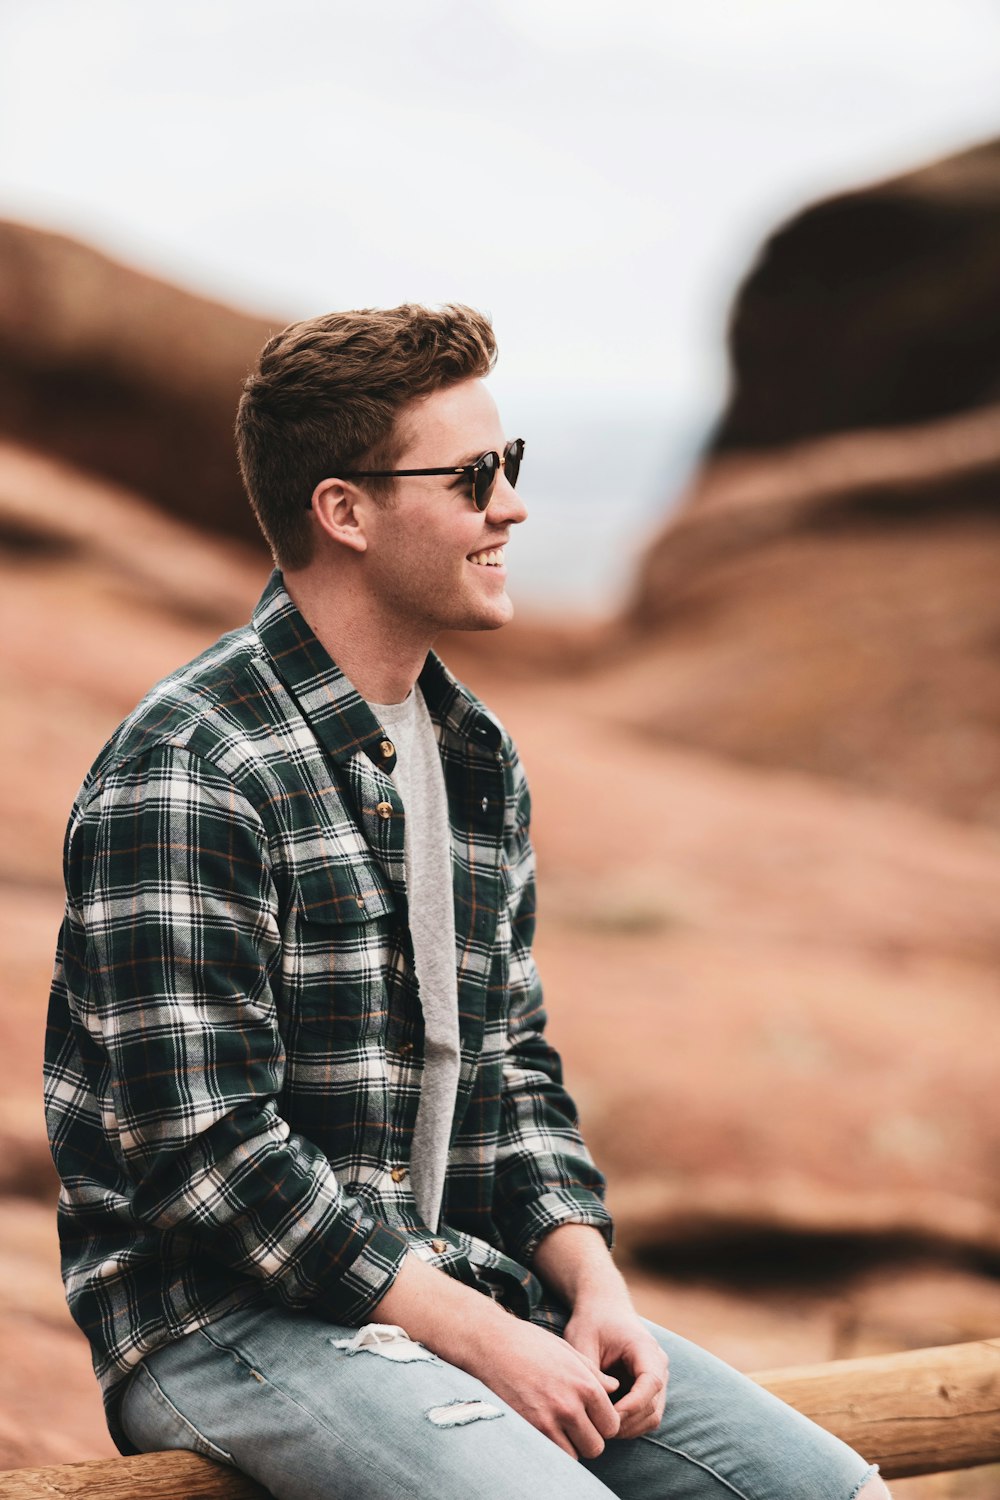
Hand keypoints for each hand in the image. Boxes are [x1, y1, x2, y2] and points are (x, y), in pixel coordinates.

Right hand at [372, 1253, 620, 1460]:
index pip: (611, 1425)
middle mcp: (571, 1405)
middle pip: (596, 1446)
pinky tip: (543, 1432)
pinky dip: (551, 1450)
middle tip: (574, 1427)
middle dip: (588, 1439)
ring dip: (569, 1447)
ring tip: (557, 1429)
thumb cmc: (530, 1344)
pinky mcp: (529, 1429)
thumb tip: (614, 1388)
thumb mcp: (568, 1351)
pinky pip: (552, 1455)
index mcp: (586, 1384)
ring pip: (575, 1456)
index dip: (603, 1424)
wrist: (492, 1343)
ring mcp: (549, 1420)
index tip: (591, 1419)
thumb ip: (594, 1374)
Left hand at [563, 1301, 668, 1439]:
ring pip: (652, 1416)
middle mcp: (658, 1364)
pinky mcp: (650, 1389)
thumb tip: (596, 1409)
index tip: (608, 1416)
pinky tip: (606, 1422)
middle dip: (626, 1422)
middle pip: (653, 1406)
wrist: (603, 1308)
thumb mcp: (583, 1342)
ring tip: (599, 1427)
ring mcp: (657, 1378)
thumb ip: (591, 1375)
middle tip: (596, 1428)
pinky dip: (629, 1424)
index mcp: (645, 1348)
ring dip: (628, 1427)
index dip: (632, 1405)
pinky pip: (646, 1415)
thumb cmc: (591, 1322)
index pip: (651, 1382)